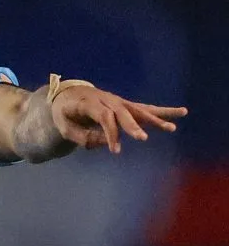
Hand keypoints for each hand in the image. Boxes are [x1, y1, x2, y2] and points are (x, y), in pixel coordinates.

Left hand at [51, 86, 187, 153]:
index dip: (110, 133)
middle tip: (142, 138)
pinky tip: (181, 112)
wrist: (67, 95)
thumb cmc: (64, 113)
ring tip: (171, 127)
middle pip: (121, 112)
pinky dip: (162, 111)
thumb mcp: (63, 126)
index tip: (115, 150)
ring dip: (154, 118)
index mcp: (87, 102)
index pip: (103, 116)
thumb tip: (102, 143)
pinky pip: (144, 108)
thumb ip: (80, 136)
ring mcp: (117, 101)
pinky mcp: (125, 105)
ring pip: (137, 109)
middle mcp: (105, 99)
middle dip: (132, 125)